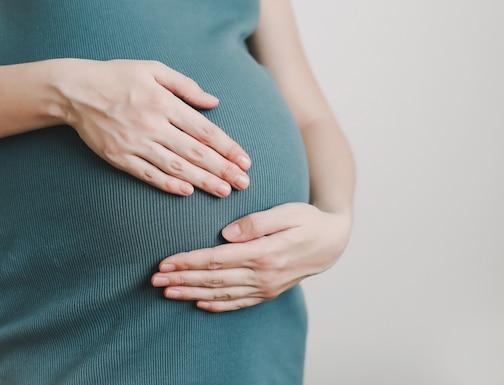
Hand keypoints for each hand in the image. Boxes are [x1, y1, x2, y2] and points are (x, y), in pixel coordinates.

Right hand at [56, 59, 250, 195]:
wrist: (74, 90)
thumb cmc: (118, 76)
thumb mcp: (153, 69)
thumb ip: (186, 86)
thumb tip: (214, 101)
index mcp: (164, 103)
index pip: (204, 130)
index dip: (227, 147)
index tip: (245, 160)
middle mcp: (152, 125)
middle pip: (195, 152)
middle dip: (223, 169)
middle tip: (243, 182)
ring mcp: (135, 143)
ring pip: (175, 167)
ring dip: (202, 181)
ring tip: (224, 191)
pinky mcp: (119, 157)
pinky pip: (147, 174)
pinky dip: (168, 184)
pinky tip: (187, 192)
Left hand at [151, 203, 351, 311]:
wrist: (333, 242)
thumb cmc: (308, 220)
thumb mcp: (287, 212)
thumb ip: (257, 223)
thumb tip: (227, 234)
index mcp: (265, 253)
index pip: (217, 260)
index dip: (189, 262)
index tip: (165, 263)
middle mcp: (263, 275)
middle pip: (214, 280)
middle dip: (182, 279)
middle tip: (155, 280)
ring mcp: (266, 287)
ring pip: (222, 294)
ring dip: (193, 293)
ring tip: (168, 293)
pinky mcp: (269, 291)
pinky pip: (239, 303)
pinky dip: (218, 306)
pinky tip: (200, 304)